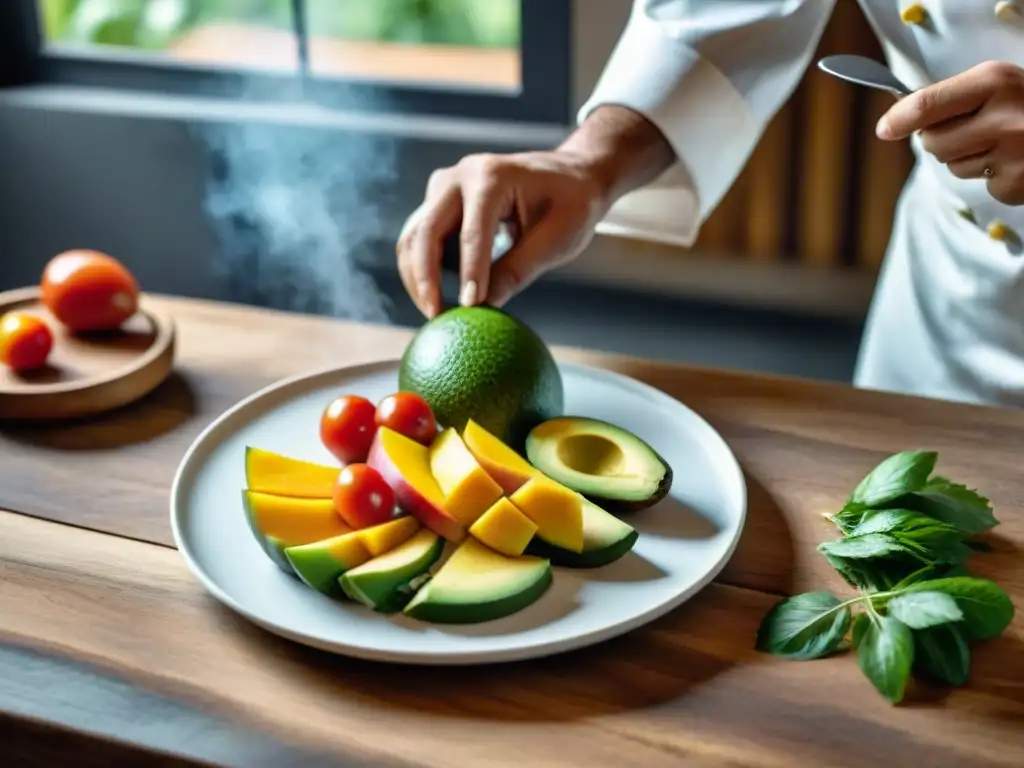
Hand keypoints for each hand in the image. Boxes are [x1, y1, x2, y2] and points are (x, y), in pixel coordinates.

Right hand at [395, 150, 608, 317]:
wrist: (571, 175)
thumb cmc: (572, 202)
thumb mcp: (557, 238)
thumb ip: (519, 270)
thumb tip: (486, 306)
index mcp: (491, 176)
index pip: (472, 232)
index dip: (470, 273)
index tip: (469, 308)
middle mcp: (459, 176)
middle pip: (425, 231)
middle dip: (425, 279)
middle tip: (436, 316)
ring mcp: (445, 187)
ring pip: (414, 236)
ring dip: (417, 277)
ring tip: (434, 313)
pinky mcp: (441, 202)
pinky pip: (421, 238)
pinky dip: (422, 269)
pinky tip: (436, 297)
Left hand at [876, 60, 1023, 205]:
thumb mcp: (997, 84)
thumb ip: (951, 98)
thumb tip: (894, 120)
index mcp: (995, 82)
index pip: (926, 105)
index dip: (898, 119)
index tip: (884, 128)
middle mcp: (1003, 118)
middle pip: (932, 143)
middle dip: (939, 139)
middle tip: (967, 129)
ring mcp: (1011, 155)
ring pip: (953, 167)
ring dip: (966, 158)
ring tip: (1001, 142)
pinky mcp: (1015, 186)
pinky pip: (980, 186)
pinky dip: (992, 176)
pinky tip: (1015, 160)